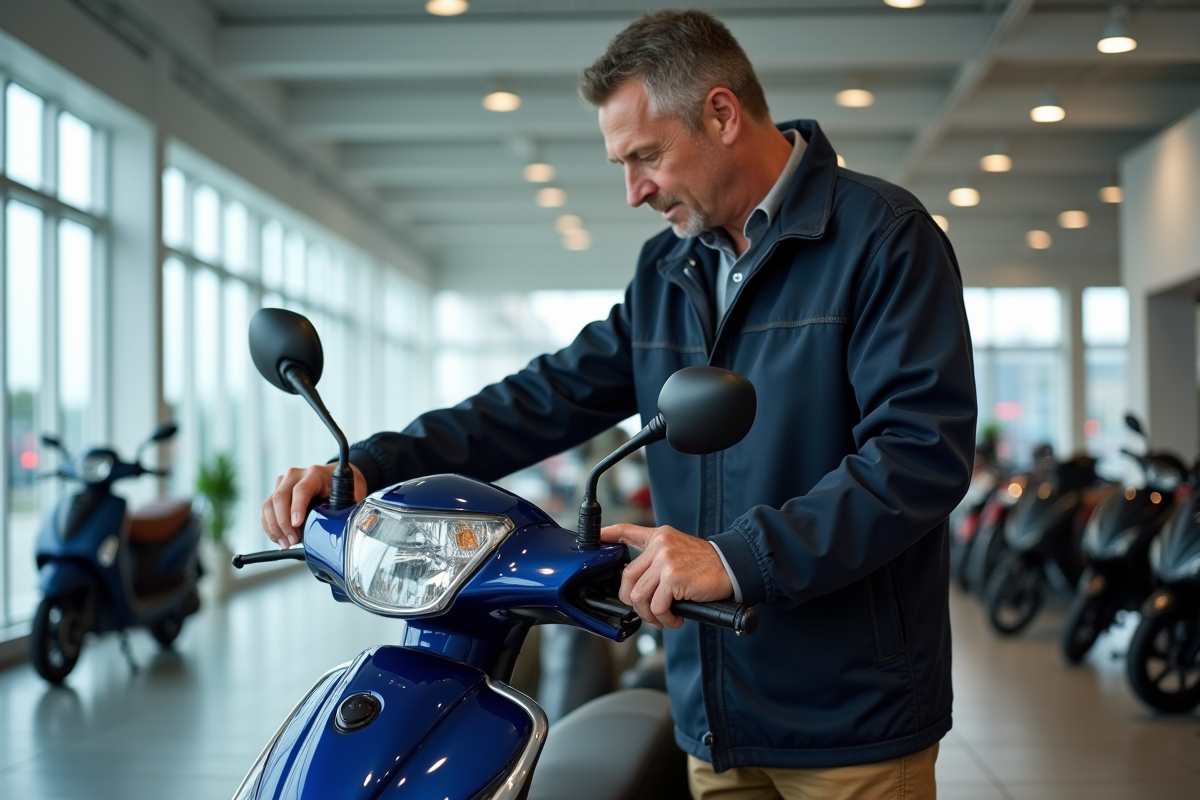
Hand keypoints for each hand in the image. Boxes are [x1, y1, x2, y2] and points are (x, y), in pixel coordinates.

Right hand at [261, 464, 366, 547]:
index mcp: (314, 474)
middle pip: (280, 497)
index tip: (297, 524)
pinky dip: (270, 527)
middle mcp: (295, 475)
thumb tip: (332, 531)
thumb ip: (337, 510)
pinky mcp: (274, 493)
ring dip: (274, 528)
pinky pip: (266, 512)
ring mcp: (282, 483)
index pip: (301, 490)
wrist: (333, 479)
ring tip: (286, 543)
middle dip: (283, 523)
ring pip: (268, 505)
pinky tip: (279, 539)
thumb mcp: (344, 498)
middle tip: (293, 541)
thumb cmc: (340, 489)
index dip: (297, 508)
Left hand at [600, 523, 733, 629]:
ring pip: (638, 596)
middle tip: (648, 611)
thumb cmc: (708, 565)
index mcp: (660, 537)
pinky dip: (664, 619)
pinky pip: (657, 606)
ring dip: (649, 614)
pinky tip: (675, 618)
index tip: (596, 538)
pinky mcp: (673, 578)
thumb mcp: (681, 550)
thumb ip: (660, 557)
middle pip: (627, 577)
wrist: (733, 567)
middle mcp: (660, 546)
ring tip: (664, 617)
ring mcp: (665, 561)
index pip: (627, 531)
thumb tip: (641, 582)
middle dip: (633, 601)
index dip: (608, 534)